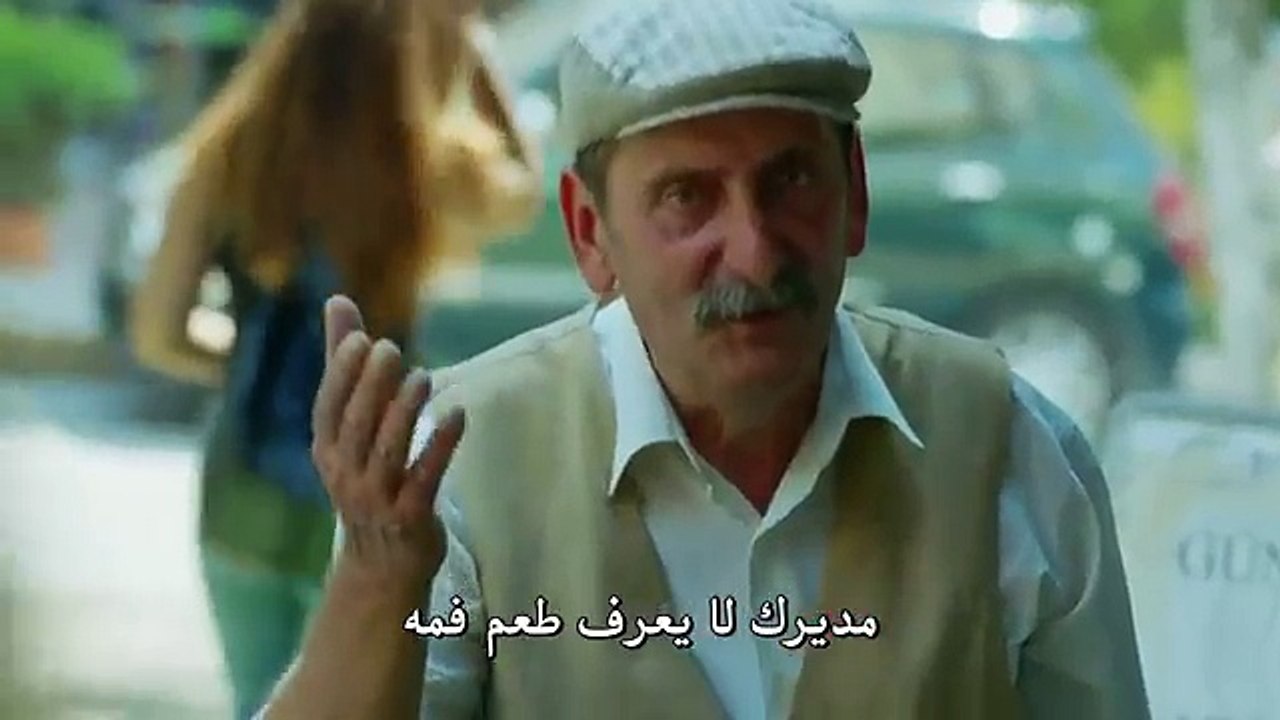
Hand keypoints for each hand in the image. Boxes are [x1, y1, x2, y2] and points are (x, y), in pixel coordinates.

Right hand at [311, 295, 464, 593]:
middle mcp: (346, 474)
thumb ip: (346, 364)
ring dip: (404, 413)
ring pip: (388, 452)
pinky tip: (458, 414)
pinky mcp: (411, 517)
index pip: (328, 408)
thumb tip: (337, 301)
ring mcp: (378, 498)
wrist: (381, 566)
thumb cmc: (367, 479)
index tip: (361, 339)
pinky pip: (426, 478)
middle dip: (371, 386)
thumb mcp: (350, 427)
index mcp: (329, 450)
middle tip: (391, 348)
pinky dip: (441, 446)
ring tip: (424, 376)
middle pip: (356, 426)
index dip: (341, 375)